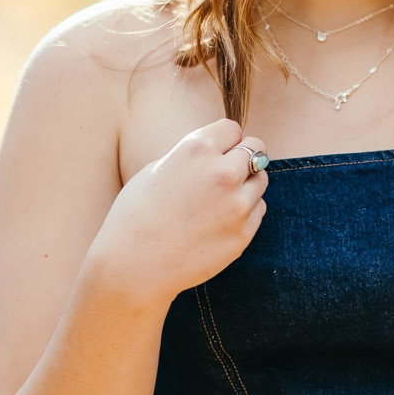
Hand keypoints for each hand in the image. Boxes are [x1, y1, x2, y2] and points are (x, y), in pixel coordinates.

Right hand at [86, 119, 267, 305]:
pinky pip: (257, 209)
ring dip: (246, 184)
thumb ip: (193, 157)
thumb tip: (221, 151)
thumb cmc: (136, 215)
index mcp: (196, 149)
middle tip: (226, 173)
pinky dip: (245, 212)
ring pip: (260, 180)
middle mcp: (222, 172)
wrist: (133, 266)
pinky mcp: (244, 233)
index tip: (217, 152)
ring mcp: (237, 204)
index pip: (233, 128)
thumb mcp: (156, 170)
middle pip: (256, 148)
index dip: (225, 140)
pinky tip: (217, 222)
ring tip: (218, 201)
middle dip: (243, 157)